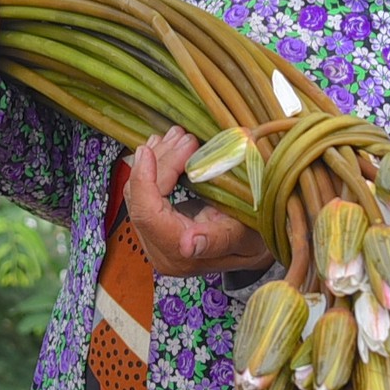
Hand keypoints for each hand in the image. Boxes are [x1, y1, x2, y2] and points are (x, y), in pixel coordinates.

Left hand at [125, 127, 273, 277]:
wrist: (251, 246)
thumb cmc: (252, 239)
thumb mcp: (244, 237)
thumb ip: (217, 240)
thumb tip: (189, 244)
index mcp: (178, 254)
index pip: (147, 214)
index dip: (143, 180)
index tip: (149, 151)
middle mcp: (159, 249)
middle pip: (141, 198)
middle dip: (158, 162)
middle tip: (184, 136)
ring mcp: (153, 237)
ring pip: (137, 192)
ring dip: (155, 160)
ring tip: (177, 136)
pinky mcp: (154, 224)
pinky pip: (143, 192)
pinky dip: (154, 168)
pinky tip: (166, 147)